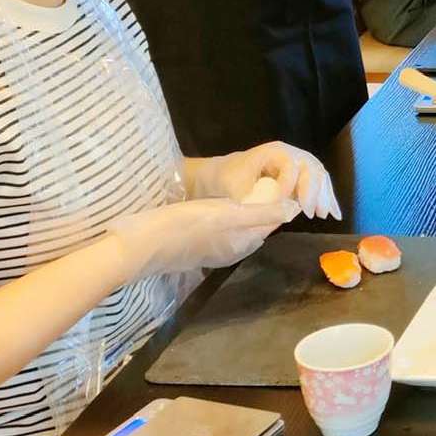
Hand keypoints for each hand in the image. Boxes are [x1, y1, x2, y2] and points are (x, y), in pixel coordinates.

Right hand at [104, 198, 297, 279]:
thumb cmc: (186, 225)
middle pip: (255, 227)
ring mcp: (214, 253)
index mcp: (244, 242)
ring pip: (237, 230)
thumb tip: (293, 210)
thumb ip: (262, 213)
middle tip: (257, 183)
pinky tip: (214, 209)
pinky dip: (224, 221)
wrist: (142, 245)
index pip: (271, 222)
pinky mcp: (196, 250)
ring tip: (236, 192)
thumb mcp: (228, 214)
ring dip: (242, 214)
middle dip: (261, 208)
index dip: (275, 203)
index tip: (274, 182)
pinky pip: (219, 233)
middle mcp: (233, 251)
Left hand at [192, 141, 340, 219]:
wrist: (226, 174)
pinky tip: (334, 213)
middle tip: (313, 213)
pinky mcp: (302, 176)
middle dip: (314, 192)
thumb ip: (254, 199)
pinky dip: (326, 198)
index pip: (290, 165)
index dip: (290, 184)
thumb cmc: (229, 178)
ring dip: (324, 196)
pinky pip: (319, 184)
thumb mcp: (236, 188)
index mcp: (275, 152)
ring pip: (319, 177)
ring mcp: (299, 164)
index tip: (286, 204)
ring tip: (324, 215)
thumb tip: (272, 212)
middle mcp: (291, 154)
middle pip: (311, 169)